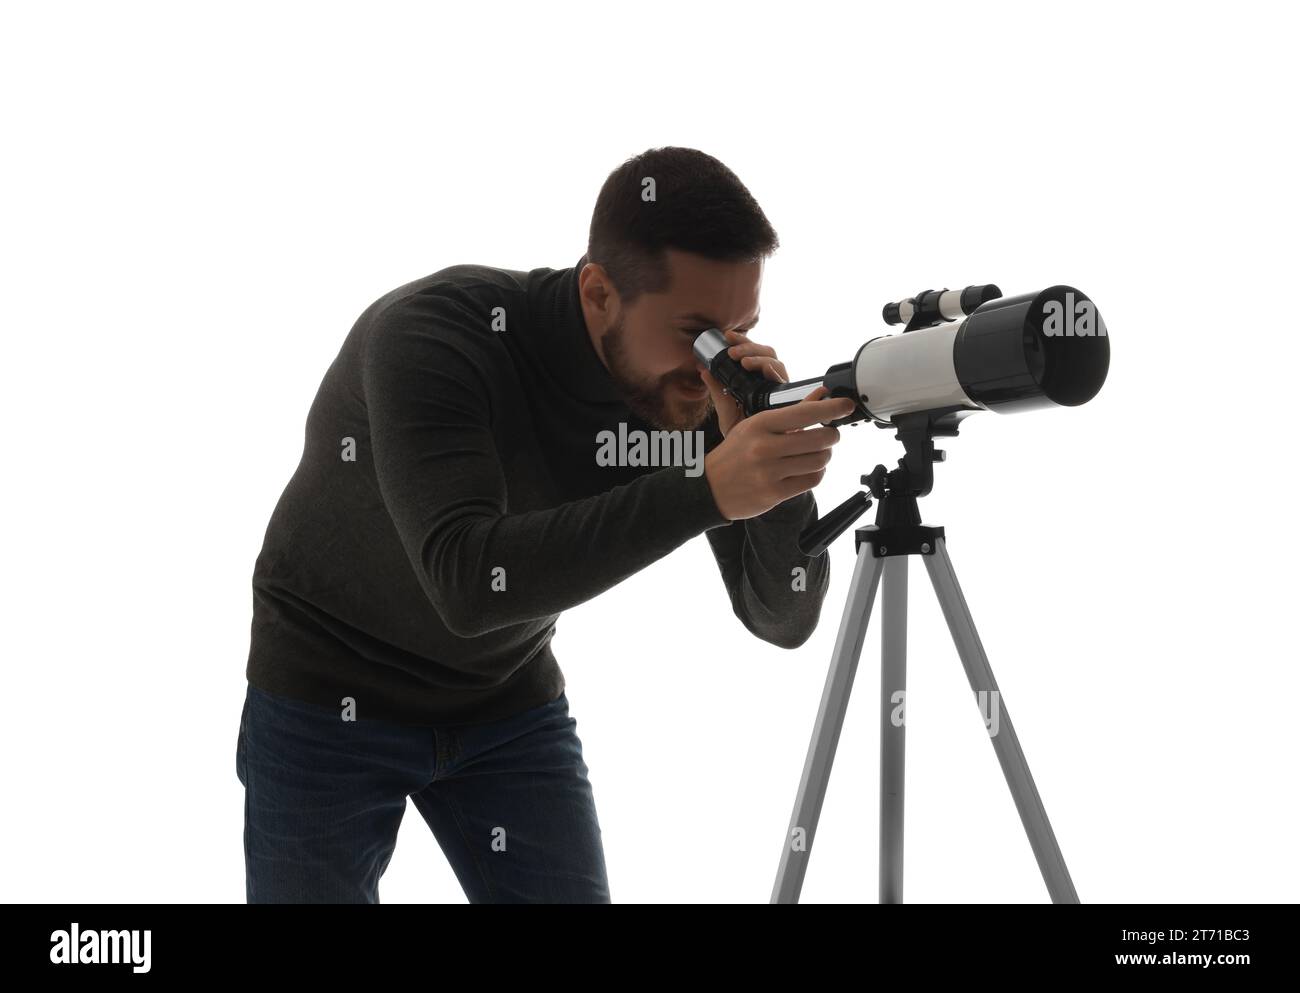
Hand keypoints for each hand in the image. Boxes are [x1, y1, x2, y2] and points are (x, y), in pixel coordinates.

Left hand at [697, 329, 790, 436]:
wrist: (755, 456)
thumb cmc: (743, 434)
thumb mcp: (725, 409)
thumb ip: (717, 389)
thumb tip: (702, 369)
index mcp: (756, 380)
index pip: (752, 353)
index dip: (741, 341)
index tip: (726, 335)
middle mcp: (770, 381)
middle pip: (766, 353)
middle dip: (749, 347)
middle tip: (731, 352)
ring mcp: (779, 388)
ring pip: (775, 361)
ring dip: (758, 357)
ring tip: (743, 361)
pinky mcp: (789, 398)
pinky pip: (784, 379)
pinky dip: (774, 371)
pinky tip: (765, 370)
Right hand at [703, 386, 855, 520]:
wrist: (709, 487)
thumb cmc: (735, 453)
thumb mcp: (757, 426)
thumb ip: (791, 412)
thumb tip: (821, 395)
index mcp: (760, 424)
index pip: (805, 412)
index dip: (831, 408)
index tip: (846, 405)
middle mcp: (764, 447)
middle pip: (819, 438)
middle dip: (831, 436)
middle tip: (829, 435)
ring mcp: (769, 472)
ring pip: (819, 460)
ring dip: (825, 456)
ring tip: (818, 453)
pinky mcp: (774, 493)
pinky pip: (812, 480)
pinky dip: (817, 473)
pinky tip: (809, 469)